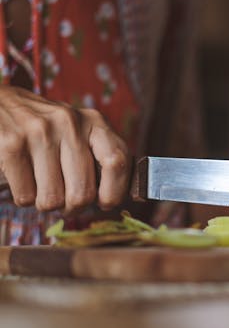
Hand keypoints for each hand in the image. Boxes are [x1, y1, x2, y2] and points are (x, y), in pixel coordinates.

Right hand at [0, 86, 130, 212]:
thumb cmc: (43, 130)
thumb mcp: (78, 133)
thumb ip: (100, 159)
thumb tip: (118, 200)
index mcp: (93, 121)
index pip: (118, 162)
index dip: (113, 193)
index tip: (103, 203)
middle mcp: (69, 122)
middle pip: (83, 193)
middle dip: (72, 207)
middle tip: (63, 200)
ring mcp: (38, 131)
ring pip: (52, 200)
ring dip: (44, 202)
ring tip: (40, 184)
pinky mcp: (11, 144)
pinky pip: (26, 197)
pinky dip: (23, 197)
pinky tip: (21, 178)